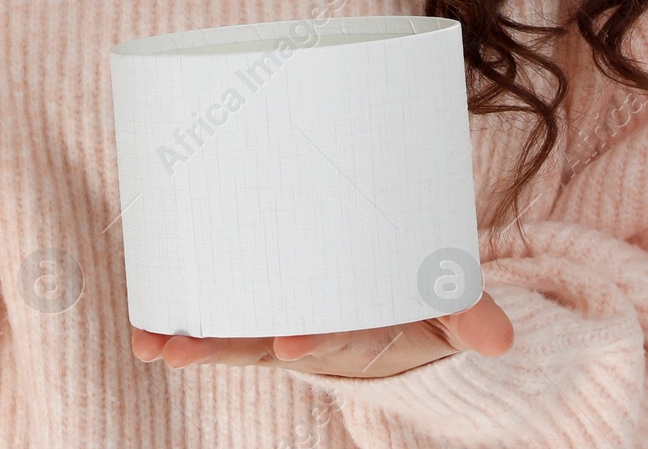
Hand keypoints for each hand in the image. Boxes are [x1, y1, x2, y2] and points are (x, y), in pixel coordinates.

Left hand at [130, 290, 513, 377]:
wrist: (395, 315)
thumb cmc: (419, 299)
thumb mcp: (449, 308)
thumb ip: (466, 312)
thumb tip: (501, 339)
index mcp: (363, 334)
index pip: (338, 338)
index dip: (312, 341)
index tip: (286, 343)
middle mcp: (313, 337)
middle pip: (266, 344)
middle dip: (225, 347)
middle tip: (183, 348)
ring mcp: (280, 327)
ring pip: (233, 338)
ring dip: (191, 343)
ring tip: (153, 346)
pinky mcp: (257, 310)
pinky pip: (218, 321)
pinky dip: (179, 328)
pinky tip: (146, 334)